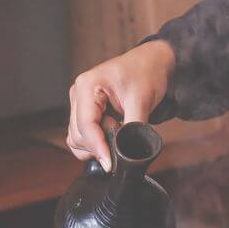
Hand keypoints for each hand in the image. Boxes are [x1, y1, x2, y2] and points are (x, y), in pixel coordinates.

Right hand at [67, 40, 175, 168]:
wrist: (151, 63)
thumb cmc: (146, 73)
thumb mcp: (141, 101)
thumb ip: (132, 129)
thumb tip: (126, 153)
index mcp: (87, 85)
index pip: (86, 125)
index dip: (97, 147)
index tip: (109, 164)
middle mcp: (78, 94)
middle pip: (79, 135)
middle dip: (100, 144)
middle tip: (123, 136)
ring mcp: (79, 102)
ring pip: (77, 138)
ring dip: (97, 144)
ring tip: (119, 130)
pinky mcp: (84, 111)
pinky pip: (82, 135)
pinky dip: (95, 142)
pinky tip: (112, 134)